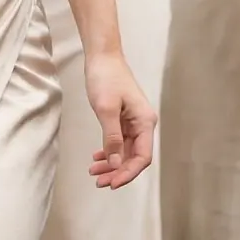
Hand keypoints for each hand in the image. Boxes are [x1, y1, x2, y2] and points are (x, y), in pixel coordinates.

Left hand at [84, 51, 155, 189]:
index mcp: (145, 122)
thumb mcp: (106, 109)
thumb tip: (116, 164)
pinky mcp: (124, 118)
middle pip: (134, 157)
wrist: (102, 56)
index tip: (112, 183)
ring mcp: (133, 122)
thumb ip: (112, 138)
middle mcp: (143, 124)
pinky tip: (97, 158)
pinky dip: (109, 151)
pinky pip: (119, 142)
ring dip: (112, 163)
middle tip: (98, 181)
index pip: (142, 157)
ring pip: (125, 151)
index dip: (128, 173)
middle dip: (117, 171)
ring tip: (94, 172)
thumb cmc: (106, 78)